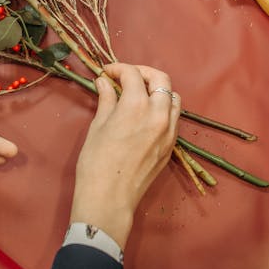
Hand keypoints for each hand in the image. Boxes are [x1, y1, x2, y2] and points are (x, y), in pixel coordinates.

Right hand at [70, 63, 180, 248]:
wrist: (109, 198)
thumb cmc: (96, 162)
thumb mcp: (98, 126)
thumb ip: (106, 100)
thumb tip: (104, 82)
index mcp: (137, 106)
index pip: (133, 74)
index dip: (118, 69)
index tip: (106, 73)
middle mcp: (158, 114)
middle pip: (161, 79)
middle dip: (143, 73)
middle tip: (125, 77)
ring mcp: (169, 131)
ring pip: (173, 97)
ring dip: (157, 89)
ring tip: (139, 94)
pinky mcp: (171, 146)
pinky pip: (173, 118)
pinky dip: (163, 108)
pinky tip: (146, 114)